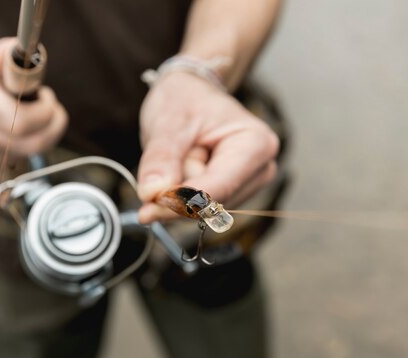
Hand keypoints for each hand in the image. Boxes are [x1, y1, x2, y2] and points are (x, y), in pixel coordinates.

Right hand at [0, 38, 67, 168]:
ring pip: (31, 152)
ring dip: (47, 133)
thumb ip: (14, 54)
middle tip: (53, 109)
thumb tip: (32, 56)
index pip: (20, 121)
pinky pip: (23, 157)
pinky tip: (24, 127)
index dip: (45, 112)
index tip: (47, 96)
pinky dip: (32, 142)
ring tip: (39, 113)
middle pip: (32, 143)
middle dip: (54, 126)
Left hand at [137, 71, 278, 222]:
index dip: (182, 202)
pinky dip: (180, 194)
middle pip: (211, 203)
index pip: (219, 187)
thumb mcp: (168, 121)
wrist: (189, 96)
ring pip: (201, 209)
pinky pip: (197, 208)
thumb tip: (152, 194)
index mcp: (256, 145)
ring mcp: (248, 185)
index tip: (147, 211)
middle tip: (165, 156)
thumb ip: (161, 158)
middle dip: (179, 191)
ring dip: (178, 190)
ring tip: (181, 155)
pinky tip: (182, 168)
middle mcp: (260, 170)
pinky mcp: (232, 195)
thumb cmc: (185, 100)